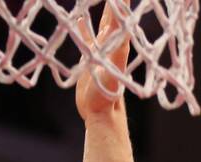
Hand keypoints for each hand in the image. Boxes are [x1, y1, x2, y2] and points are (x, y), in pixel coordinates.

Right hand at [75, 2, 130, 120]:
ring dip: (102, 7)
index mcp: (119, 40)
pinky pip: (86, 36)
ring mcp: (100, 48)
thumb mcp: (114, 67)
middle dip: (114, 0)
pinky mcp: (89, 57)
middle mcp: (112, 41)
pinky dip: (83, 26)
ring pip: (101, 21)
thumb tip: (116, 23)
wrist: (101, 112)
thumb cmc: (108, 92)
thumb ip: (115, 45)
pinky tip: (78, 18)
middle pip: (114, 12)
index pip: (121, 12)